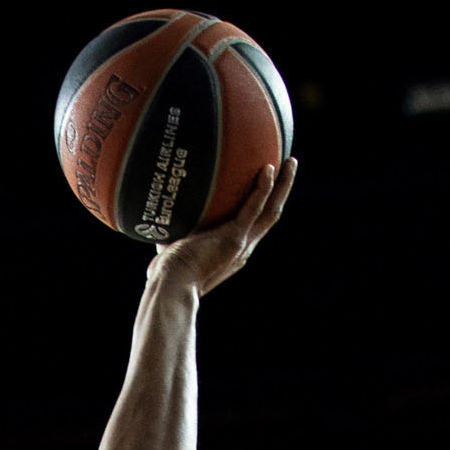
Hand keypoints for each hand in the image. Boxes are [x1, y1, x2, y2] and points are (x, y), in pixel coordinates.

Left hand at [148, 158, 296, 295]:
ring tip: (290, 161)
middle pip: (271, 215)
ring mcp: (241, 243)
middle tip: (288, 166)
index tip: (267, 186)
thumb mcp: (173, 250)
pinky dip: (263, 188)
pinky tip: (268, 168)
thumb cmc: (166, 275)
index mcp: (232, 252)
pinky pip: (254, 208)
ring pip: (271, 210)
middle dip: (282, 190)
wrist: (170, 288)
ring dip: (283, 185)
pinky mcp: (234, 238)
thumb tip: (159, 217)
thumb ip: (174, 233)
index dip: (263, 205)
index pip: (254, 225)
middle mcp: (242, 248)